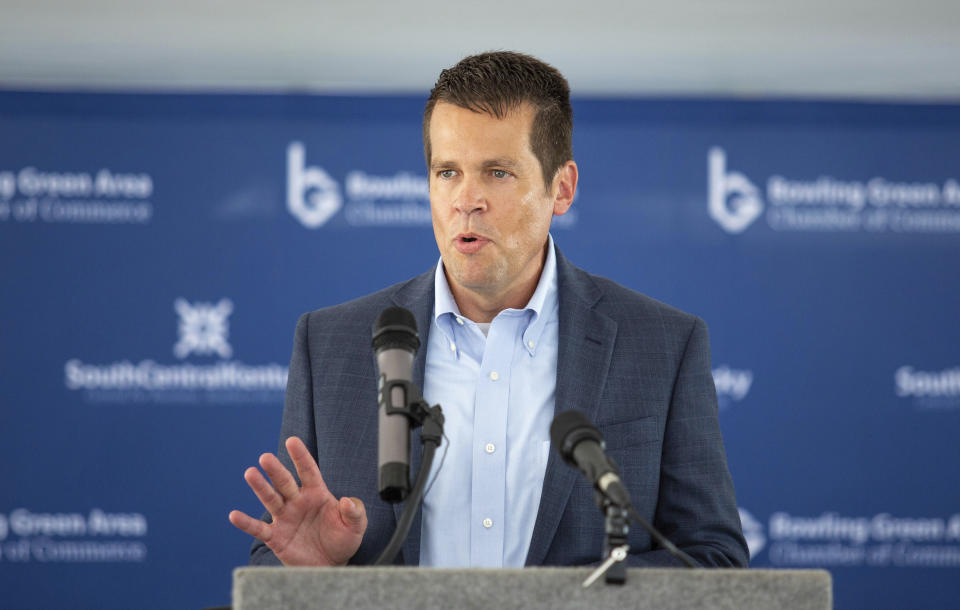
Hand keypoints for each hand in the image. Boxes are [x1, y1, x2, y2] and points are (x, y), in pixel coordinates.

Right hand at [228, 436, 366, 565]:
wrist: (331, 566)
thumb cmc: (342, 541)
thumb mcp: (356, 527)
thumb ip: (355, 512)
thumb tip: (348, 501)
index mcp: (317, 494)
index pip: (308, 471)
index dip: (300, 456)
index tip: (292, 441)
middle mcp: (298, 502)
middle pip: (285, 482)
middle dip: (276, 470)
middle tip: (266, 457)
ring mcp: (285, 518)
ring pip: (270, 499)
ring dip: (260, 487)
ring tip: (250, 473)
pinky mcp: (276, 537)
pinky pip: (258, 528)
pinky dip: (246, 523)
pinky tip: (234, 515)